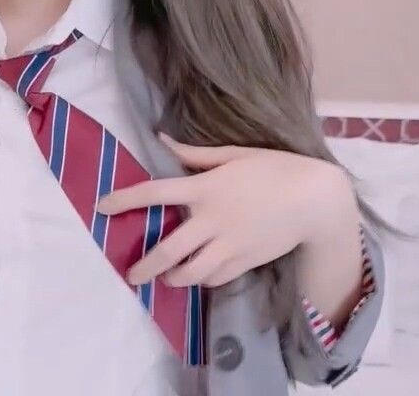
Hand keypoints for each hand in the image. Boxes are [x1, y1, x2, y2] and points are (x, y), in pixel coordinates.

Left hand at [96, 133, 357, 288]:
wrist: (316, 201)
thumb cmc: (276, 169)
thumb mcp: (236, 154)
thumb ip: (197, 154)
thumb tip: (163, 139)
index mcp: (206, 188)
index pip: (155, 193)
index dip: (124, 199)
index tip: (102, 207)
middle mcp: (212, 220)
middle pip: (167, 250)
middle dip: (144, 266)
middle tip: (132, 275)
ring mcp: (229, 244)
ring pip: (191, 272)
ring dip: (174, 277)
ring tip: (167, 277)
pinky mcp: (245, 261)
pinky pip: (216, 278)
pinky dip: (205, 279)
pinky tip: (201, 274)